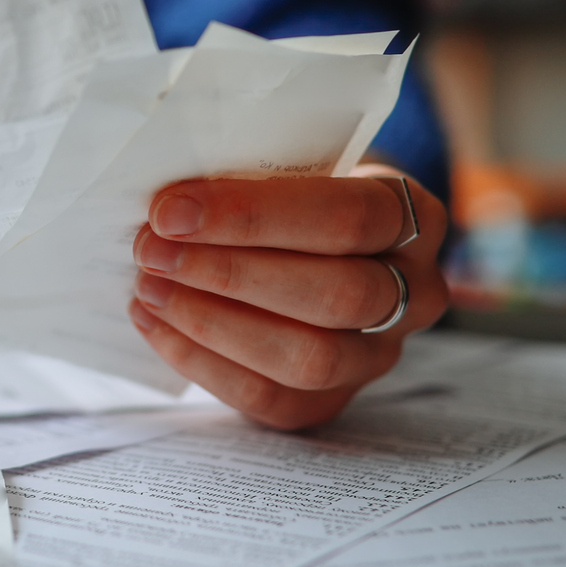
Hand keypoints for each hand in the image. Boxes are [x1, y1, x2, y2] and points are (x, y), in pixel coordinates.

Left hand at [128, 166, 447, 429]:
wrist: (313, 245)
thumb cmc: (296, 197)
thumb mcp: (296, 165)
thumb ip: (255, 175)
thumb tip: (170, 202)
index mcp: (416, 216)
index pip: (348, 216)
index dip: (255, 215)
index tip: (172, 210)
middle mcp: (416, 292)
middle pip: (338, 294)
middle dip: (230, 274)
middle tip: (152, 251)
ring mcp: (379, 355)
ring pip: (310, 357)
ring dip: (213, 323)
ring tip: (149, 287)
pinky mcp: (333, 401)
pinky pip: (272, 398)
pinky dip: (203, 363)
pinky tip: (156, 324)